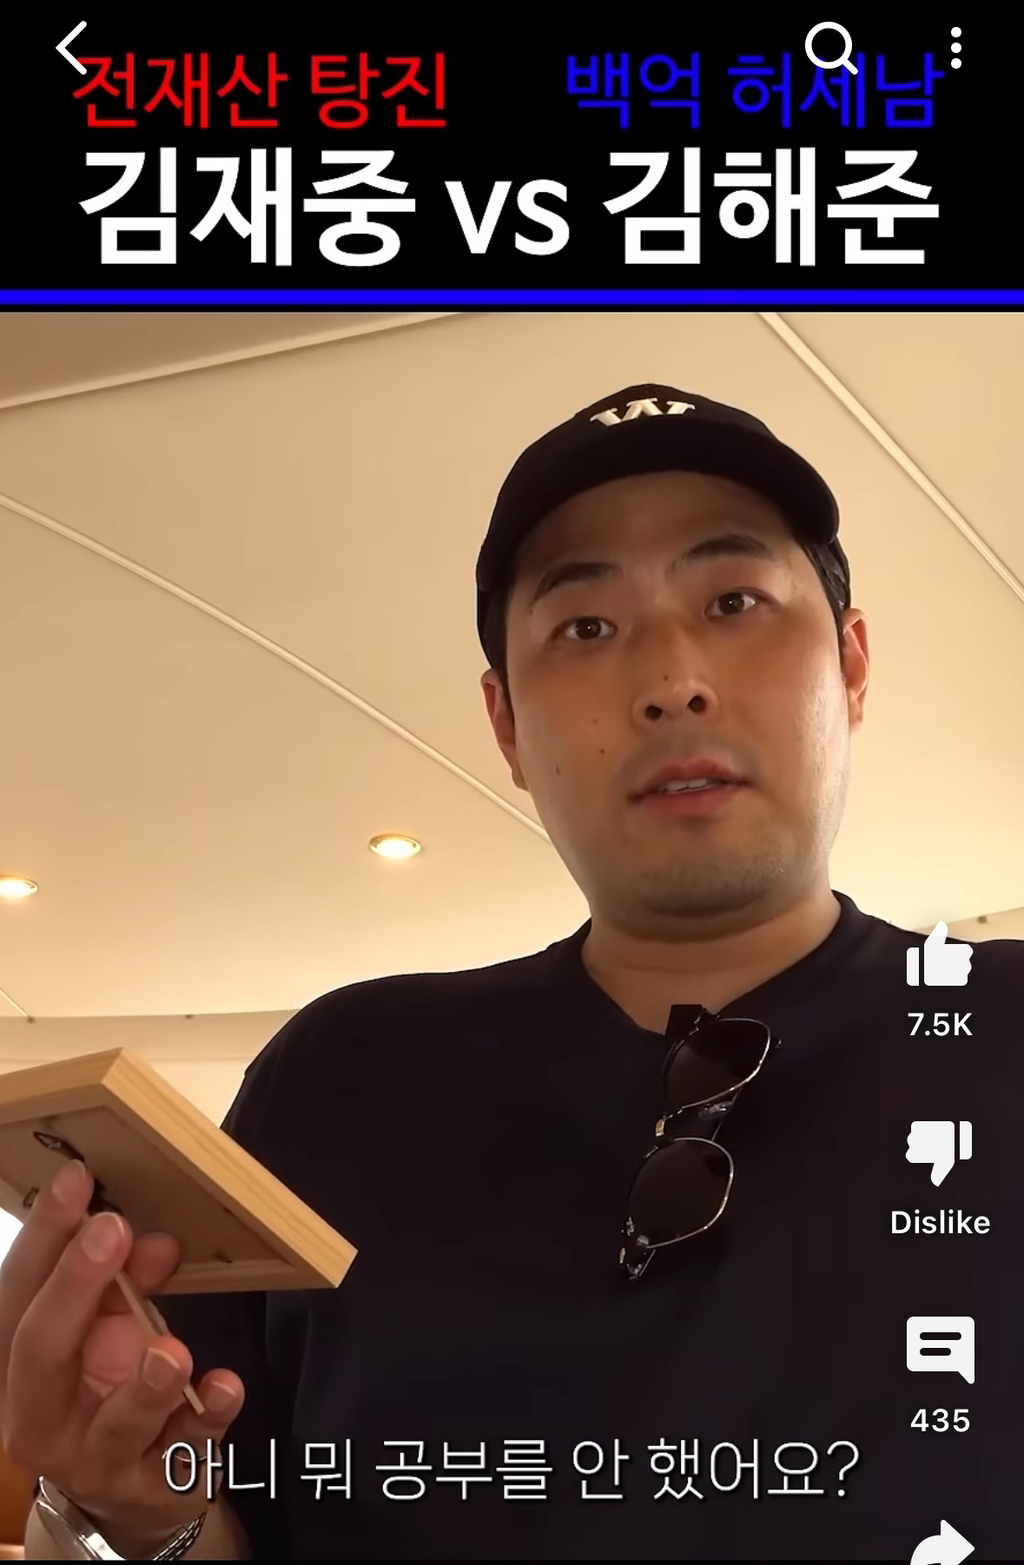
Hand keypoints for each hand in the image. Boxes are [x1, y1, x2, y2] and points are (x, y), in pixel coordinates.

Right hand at [0, 1158, 244, 1553]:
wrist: (129, 1489)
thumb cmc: (106, 1386)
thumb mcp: (108, 1328)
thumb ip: (125, 1282)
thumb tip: (156, 1240)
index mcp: (18, 1365)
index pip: (18, 1293)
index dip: (46, 1235)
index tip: (77, 1178)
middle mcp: (41, 1417)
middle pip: (42, 1353)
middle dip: (75, 1287)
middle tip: (112, 1230)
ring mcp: (95, 1460)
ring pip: (114, 1423)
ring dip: (144, 1383)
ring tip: (171, 1349)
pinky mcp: (153, 1487)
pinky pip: (184, 1452)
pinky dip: (209, 1417)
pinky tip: (226, 1386)